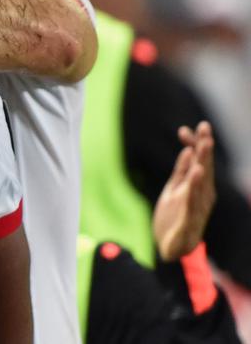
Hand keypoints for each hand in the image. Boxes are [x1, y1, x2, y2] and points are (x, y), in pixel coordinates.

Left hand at [153, 121, 216, 261]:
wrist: (171, 248)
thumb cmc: (175, 218)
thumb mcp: (174, 190)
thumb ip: (181, 172)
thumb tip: (187, 150)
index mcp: (198, 187)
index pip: (197, 161)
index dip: (194, 145)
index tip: (186, 128)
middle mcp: (202, 195)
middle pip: (203, 167)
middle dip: (204, 147)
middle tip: (205, 128)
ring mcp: (197, 207)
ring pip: (201, 182)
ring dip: (202, 162)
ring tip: (203, 145)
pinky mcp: (188, 219)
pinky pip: (191, 201)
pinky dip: (193, 186)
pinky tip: (195, 174)